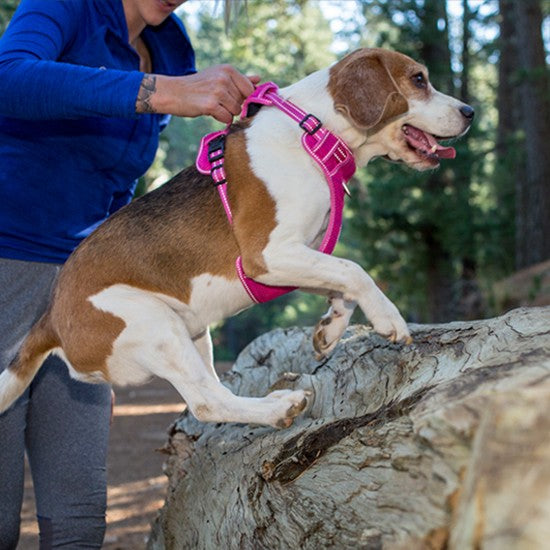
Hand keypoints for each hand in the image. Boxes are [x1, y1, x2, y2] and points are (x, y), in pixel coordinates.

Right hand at [136, 65, 260, 123]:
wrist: (173, 92)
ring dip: (226, 112)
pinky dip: (220, 118)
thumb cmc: (198, 86)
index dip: (243, 98)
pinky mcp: (211, 105)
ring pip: (236, 111)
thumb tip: (259, 79)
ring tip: (213, 105)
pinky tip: (210, 111)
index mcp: (228, 70)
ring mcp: (218, 91)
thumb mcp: (218, 77)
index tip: (230, 98)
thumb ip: (240, 79)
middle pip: (243, 102)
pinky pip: (227, 118)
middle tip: (217, 100)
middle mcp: (224, 78)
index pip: (250, 89)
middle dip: (233, 105)